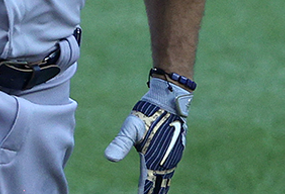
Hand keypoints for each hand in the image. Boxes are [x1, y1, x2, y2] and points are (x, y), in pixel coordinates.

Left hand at [104, 77, 192, 193]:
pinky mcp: (176, 151)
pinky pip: (169, 171)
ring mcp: (172, 157)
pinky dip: (164, 179)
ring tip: (155, 193)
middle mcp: (165, 162)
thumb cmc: (148, 112)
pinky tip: (161, 180)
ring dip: (160, 188)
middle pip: (159, 186)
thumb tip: (108, 158)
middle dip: (154, 193)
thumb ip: (121, 143)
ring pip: (166, 179)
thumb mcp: (131, 127)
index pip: (147, 185)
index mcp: (154, 160)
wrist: (169, 100)